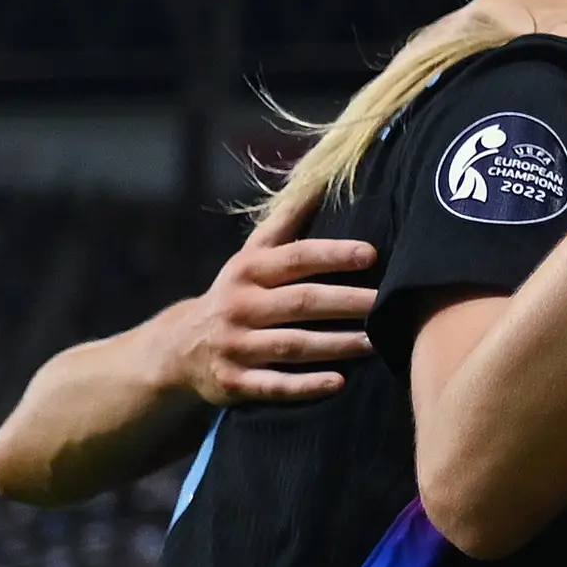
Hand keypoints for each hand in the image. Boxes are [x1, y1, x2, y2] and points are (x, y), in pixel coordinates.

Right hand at [171, 195, 379, 404]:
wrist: (179, 349)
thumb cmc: (237, 295)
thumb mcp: (251, 257)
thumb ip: (285, 224)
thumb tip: (320, 180)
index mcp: (249, 271)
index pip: (295, 258)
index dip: (333, 254)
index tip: (372, 253)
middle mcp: (240, 306)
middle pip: (300, 302)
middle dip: (346, 301)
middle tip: (387, 302)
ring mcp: (236, 346)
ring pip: (292, 345)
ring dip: (336, 344)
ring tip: (377, 342)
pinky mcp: (235, 382)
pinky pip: (274, 386)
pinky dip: (306, 386)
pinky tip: (339, 383)